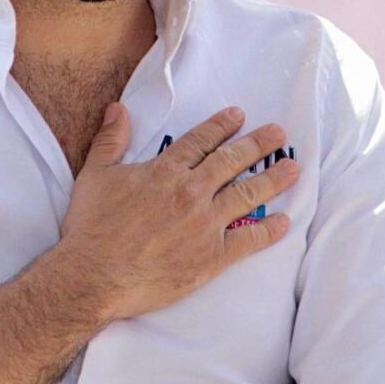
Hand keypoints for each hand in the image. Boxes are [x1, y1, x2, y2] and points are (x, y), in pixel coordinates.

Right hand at [59, 104, 298, 320]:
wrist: (94, 275)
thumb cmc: (92, 226)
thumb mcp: (95, 174)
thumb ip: (111, 139)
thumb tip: (118, 108)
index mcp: (165, 171)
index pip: (201, 141)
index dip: (222, 126)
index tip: (239, 115)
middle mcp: (190, 192)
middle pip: (231, 161)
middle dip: (258, 144)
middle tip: (279, 133)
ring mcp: (204, 225)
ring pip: (247, 195)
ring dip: (272, 179)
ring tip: (293, 167)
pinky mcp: (211, 258)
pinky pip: (247, 240)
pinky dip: (268, 231)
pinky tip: (284, 222)